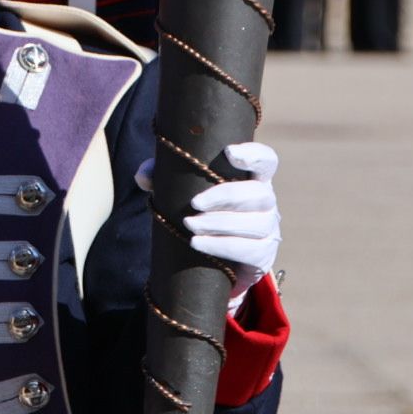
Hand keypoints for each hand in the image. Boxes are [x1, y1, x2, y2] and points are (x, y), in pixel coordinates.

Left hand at [136, 143, 281, 316]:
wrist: (219, 261)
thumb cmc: (203, 213)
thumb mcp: (184, 192)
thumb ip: (163, 177)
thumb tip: (143, 176)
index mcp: (253, 178)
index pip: (266, 161)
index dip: (254, 155)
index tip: (229, 152)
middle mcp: (267, 201)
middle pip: (259, 193)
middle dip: (225, 196)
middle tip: (194, 204)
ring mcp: (268, 229)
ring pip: (255, 223)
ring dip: (219, 224)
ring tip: (190, 226)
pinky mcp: (262, 255)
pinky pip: (249, 250)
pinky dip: (220, 246)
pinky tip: (197, 244)